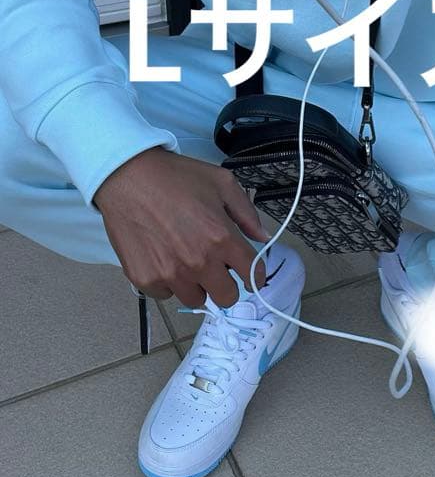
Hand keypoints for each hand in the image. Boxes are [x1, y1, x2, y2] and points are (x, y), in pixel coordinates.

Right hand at [93, 147, 266, 307]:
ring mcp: (170, 274)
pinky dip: (168, 283)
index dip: (254, 275)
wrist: (128, 177)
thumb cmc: (176, 177)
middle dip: (226, 284)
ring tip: (186, 260)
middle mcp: (199, 262)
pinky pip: (165, 294)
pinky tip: (163, 259)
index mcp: (222, 239)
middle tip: (216, 268)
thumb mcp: (221, 183)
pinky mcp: (145, 279)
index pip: (252, 275)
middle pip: (227, 297)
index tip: (250, 274)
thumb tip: (263, 237)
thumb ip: (246, 213)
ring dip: (197, 285)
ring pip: (196, 300)